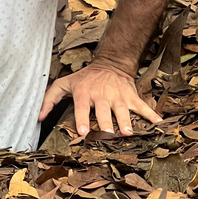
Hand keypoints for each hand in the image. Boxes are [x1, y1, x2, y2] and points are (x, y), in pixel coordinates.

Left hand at [39, 61, 161, 136]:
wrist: (110, 63)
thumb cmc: (84, 78)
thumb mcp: (64, 84)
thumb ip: (49, 99)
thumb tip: (38, 117)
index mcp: (84, 93)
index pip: (82, 107)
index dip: (82, 119)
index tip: (83, 131)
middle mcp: (101, 95)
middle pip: (103, 112)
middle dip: (105, 124)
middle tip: (107, 135)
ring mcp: (118, 96)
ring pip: (122, 110)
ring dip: (126, 122)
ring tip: (128, 133)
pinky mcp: (131, 96)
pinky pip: (142, 106)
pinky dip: (151, 114)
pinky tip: (159, 124)